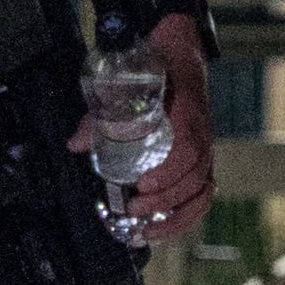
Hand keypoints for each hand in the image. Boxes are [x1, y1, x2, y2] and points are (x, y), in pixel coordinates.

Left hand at [68, 12, 216, 242]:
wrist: (181, 54)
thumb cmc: (157, 70)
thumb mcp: (127, 84)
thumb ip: (102, 115)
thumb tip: (77, 144)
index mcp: (187, 115)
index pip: (188, 151)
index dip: (168, 173)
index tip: (143, 185)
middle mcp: (202, 136)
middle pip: (194, 178)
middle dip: (164, 201)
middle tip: (133, 209)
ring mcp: (206, 150)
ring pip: (202, 192)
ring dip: (177, 216)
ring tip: (148, 230)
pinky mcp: (203, 161)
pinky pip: (204, 194)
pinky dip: (187, 215)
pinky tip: (164, 228)